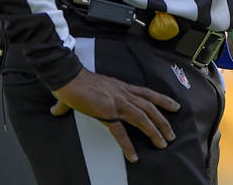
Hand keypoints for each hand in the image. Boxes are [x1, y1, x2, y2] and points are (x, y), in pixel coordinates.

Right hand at [51, 67, 179, 162]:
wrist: (68, 77)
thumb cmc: (74, 81)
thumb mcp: (84, 90)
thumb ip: (76, 101)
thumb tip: (57, 110)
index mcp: (121, 87)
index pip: (147, 93)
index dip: (162, 100)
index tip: (174, 106)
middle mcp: (123, 93)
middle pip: (150, 106)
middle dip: (163, 120)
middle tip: (171, 134)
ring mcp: (117, 103)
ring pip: (143, 117)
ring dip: (154, 131)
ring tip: (162, 144)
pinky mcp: (107, 112)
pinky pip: (120, 132)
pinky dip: (128, 145)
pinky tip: (133, 156)